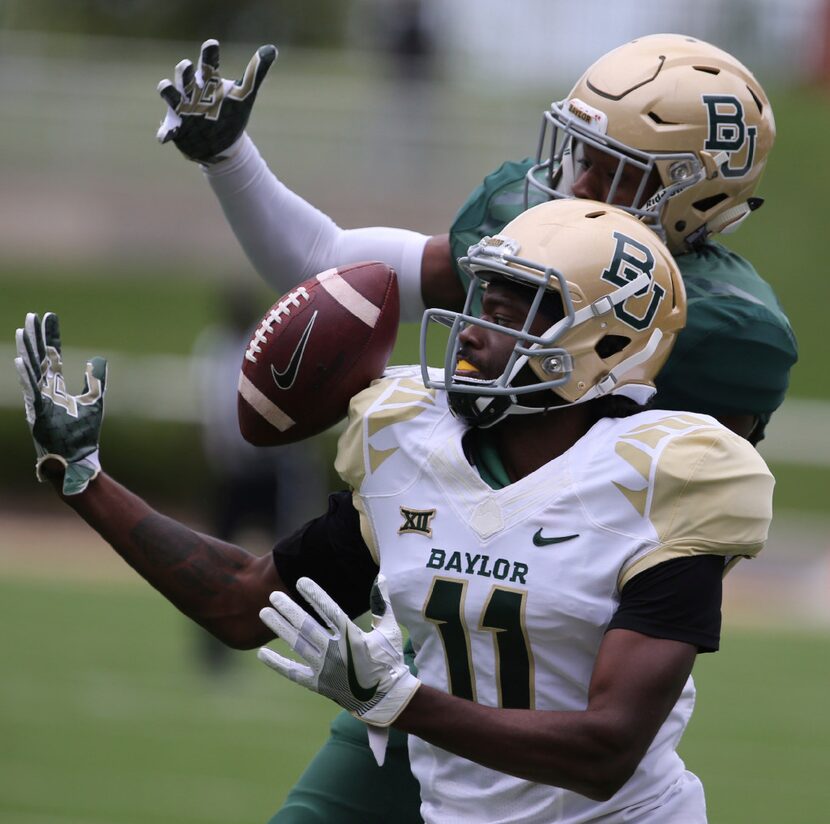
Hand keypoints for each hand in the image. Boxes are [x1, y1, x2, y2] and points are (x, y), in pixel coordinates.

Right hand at [14, 312, 106, 495]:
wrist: (78, 459)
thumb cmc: (82, 434)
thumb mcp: (94, 401)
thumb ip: (95, 380)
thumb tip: (98, 359)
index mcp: (55, 387)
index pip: (52, 355)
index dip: (50, 336)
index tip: (48, 315)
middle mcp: (45, 391)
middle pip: (38, 358)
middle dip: (35, 337)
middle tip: (31, 316)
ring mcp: (39, 401)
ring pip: (31, 371)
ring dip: (27, 351)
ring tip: (24, 331)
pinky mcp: (37, 414)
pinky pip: (30, 392)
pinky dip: (26, 376)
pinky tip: (21, 361)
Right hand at [156, 39, 276, 163]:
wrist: (221, 144)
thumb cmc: (229, 114)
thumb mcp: (244, 96)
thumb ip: (254, 74)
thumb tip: (272, 49)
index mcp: (208, 82)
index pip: (207, 64)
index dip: (209, 54)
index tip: (212, 44)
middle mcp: (192, 92)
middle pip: (184, 76)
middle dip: (184, 71)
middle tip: (187, 66)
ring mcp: (182, 109)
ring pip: (170, 95)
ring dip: (167, 91)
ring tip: (165, 86)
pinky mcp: (176, 128)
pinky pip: (167, 129)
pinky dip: (165, 132)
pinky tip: (164, 137)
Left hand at [258, 575, 419, 726]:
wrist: (385, 699)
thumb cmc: (388, 661)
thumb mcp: (388, 630)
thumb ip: (382, 604)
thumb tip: (381, 577)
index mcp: (353, 638)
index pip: (330, 611)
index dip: (315, 595)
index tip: (301, 581)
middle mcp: (336, 653)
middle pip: (307, 626)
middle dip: (289, 609)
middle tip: (273, 595)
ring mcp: (325, 670)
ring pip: (297, 644)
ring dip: (280, 628)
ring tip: (264, 613)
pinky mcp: (318, 684)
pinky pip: (293, 673)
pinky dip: (277, 664)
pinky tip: (262, 653)